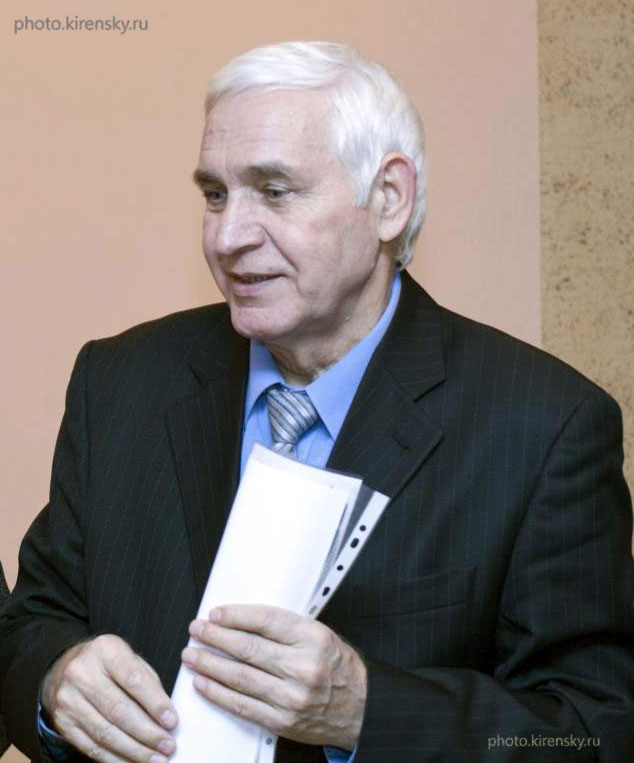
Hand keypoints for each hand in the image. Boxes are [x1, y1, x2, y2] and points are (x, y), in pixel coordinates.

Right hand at [41, 634, 177, 761]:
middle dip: (147, 732)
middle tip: (168, 745)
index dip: (154, 703)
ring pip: (105, 733)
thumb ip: (148, 683)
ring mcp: (69, 700)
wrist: (65, 669)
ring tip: (156, 759)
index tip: (172, 721)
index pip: (133, 679)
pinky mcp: (63, 723)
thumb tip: (166, 716)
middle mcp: (82, 673)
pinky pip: (91, 747)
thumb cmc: (108, 665)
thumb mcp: (130, 659)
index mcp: (105, 650)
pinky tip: (133, 762)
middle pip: (118, 710)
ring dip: (134, 750)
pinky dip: (115, 759)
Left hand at [181, 605, 366, 749]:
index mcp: (313, 638)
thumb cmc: (338, 668)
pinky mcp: (282, 721)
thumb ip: (286, 628)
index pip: (266, 620)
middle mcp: (303, 667)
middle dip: (216, 637)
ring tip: (192, 655)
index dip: (236, 615)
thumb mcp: (320, 636)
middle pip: (248, 648)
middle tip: (197, 630)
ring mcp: (291, 697)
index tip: (216, 613)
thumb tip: (243, 619)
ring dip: (210, 664)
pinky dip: (218, 693)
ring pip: (240, 677)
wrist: (360, 708)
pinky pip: (242, 705)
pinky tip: (204, 683)